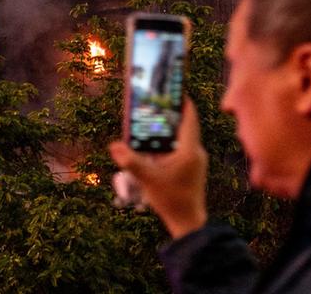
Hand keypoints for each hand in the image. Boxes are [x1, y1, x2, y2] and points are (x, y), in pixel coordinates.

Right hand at [109, 99, 208, 238]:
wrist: (187, 221)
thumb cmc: (170, 199)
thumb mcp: (148, 179)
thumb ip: (131, 161)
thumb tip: (114, 146)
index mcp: (189, 149)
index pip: (190, 117)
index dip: (182, 101)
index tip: (172, 89)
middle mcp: (196, 151)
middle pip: (185, 124)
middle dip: (171, 113)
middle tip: (156, 103)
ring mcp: (196, 160)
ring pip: (183, 136)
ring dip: (170, 128)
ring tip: (153, 120)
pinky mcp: (193, 167)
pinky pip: (183, 147)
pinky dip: (171, 141)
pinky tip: (156, 145)